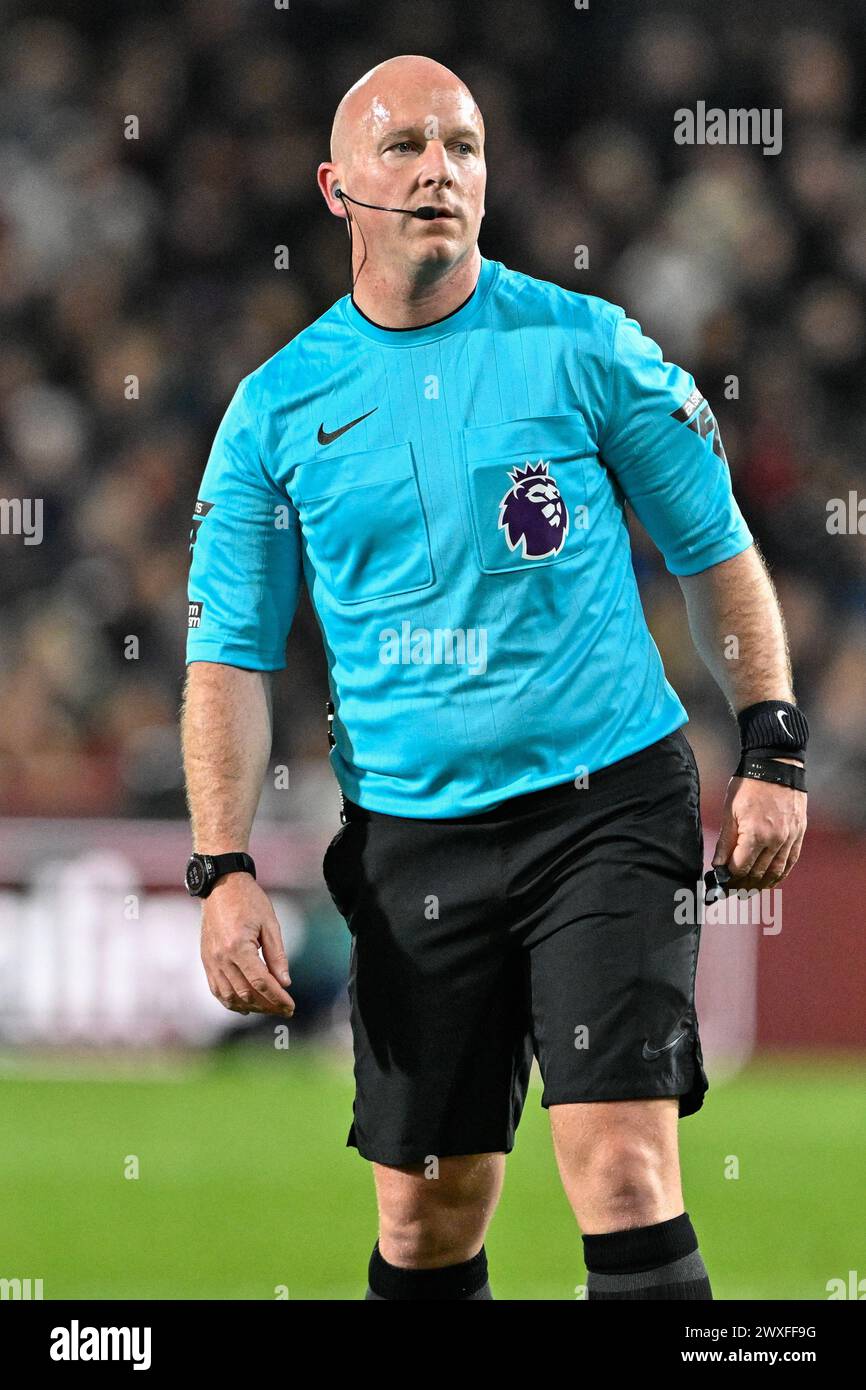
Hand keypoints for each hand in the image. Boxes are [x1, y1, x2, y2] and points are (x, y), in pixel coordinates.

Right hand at [200, 873, 294, 1017]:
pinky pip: (217, 989)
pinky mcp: (207, 961)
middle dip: (267, 1005)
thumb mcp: (269, 923)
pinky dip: (231, 1001)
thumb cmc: (248, 900)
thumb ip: (277, 955)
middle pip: (246, 993)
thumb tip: (285, 983)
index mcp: (238, 947)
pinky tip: (245, 1006)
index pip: (261, 982)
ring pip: (230, 996)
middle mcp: (222, 958)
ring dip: (251, 1007)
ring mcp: (211, 961)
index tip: (291, 1006)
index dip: (277, 998)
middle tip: (284, 1009)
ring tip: (269, 1008)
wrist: (220, 886)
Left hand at [712, 760, 806, 891]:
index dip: (729, 878)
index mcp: (755, 834)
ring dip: (761, 884)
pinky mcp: (798, 835)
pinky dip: (780, 875)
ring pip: (775, 872)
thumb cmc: (749, 786)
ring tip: (748, 890)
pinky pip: (790, 862)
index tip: (721, 882)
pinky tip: (770, 880)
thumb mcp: (730, 811)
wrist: (776, 766)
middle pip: (758, 873)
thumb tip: (718, 865)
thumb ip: (726, 842)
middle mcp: (775, 840)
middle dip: (742, 884)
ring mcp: (789, 838)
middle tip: (731, 891)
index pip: (741, 867)